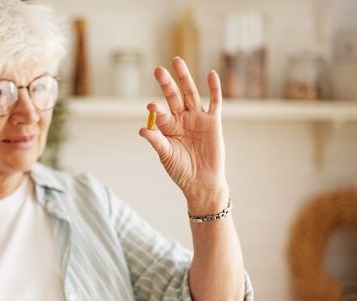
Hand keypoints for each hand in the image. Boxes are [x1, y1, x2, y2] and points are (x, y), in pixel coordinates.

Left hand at [139, 57, 228, 211]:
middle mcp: (182, 119)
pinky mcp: (213, 122)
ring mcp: (197, 118)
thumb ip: (157, 141)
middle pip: (174, 97)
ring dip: (185, 78)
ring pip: (191, 94)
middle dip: (167, 84)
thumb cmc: (181, 170)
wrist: (202, 182)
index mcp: (168, 127)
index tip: (151, 106)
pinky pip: (214, 102)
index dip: (157, 110)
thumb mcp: (166, 156)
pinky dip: (214, 89)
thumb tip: (142, 129)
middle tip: (158, 70)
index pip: (161, 113)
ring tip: (177, 62)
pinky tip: (211, 74)